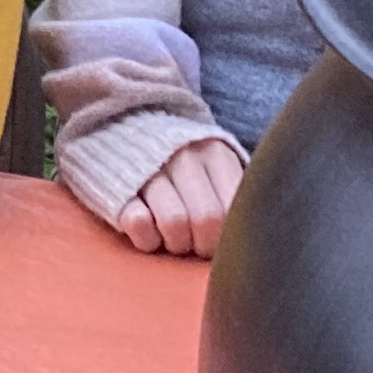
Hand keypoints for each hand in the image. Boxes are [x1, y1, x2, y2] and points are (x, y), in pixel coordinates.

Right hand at [115, 138, 242, 258]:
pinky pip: (139, 224)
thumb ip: (234, 193)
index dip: (228, 238)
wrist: (128, 127)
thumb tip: (252, 236)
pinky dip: (147, 239)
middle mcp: (185, 157)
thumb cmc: (185, 163)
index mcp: (216, 155)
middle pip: (206, 220)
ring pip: (174, 224)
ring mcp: (150, 171)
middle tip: (196, 243)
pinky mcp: (119, 188)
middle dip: (202, 245)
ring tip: (174, 238)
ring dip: (176, 243)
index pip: (233, 210)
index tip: (221, 240)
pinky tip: (151, 233)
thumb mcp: (218, 166)